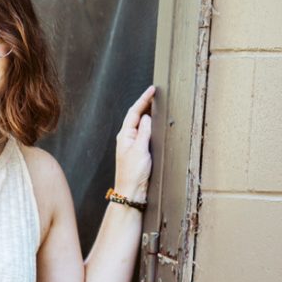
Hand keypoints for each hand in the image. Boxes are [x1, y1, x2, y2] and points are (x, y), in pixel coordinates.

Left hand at [114, 85, 154, 200]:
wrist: (131, 192)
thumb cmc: (133, 174)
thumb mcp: (140, 150)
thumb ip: (144, 132)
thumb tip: (146, 117)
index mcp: (125, 135)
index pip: (134, 112)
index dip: (143, 99)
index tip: (152, 89)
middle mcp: (127, 138)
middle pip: (136, 116)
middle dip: (145, 103)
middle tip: (155, 93)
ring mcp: (132, 145)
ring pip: (140, 124)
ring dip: (147, 113)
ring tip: (156, 103)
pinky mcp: (138, 152)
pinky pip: (144, 133)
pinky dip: (149, 125)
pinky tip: (154, 124)